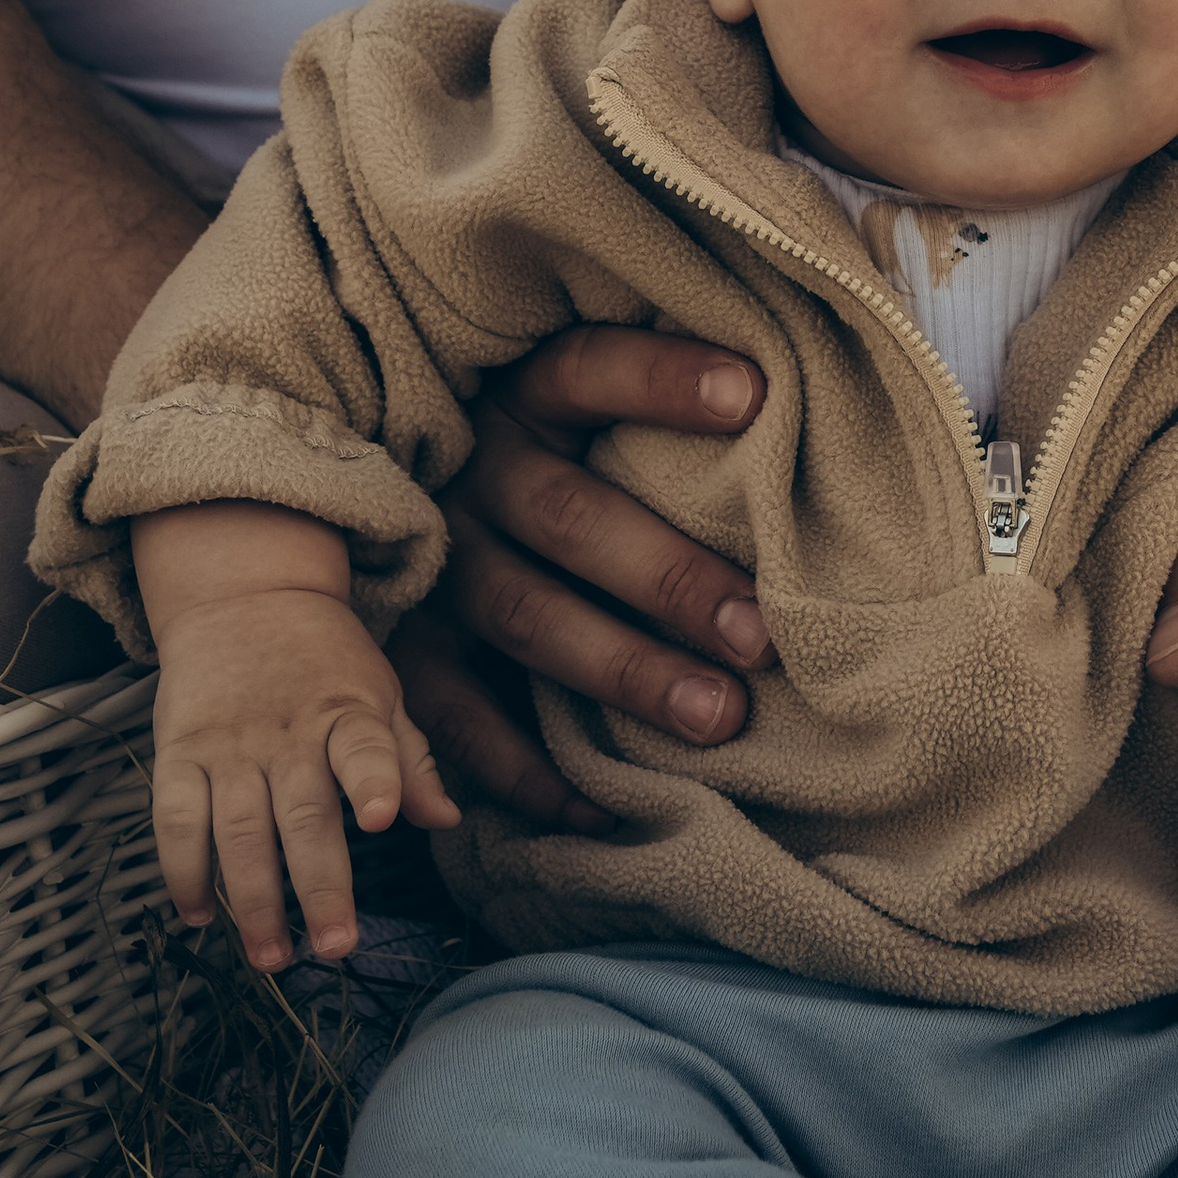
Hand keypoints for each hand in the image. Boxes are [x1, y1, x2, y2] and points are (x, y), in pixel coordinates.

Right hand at [140, 506, 461, 968]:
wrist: (243, 594)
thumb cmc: (325, 659)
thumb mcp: (380, 693)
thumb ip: (409, 759)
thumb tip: (446, 820)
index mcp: (347, 713)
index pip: (365, 746)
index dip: (377, 781)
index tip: (384, 818)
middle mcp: (287, 734)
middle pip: (302, 816)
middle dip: (319, 887)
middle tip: (334, 948)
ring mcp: (228, 746)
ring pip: (236, 832)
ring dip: (252, 901)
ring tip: (272, 958)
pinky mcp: (179, 753)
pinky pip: (175, 821)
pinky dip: (183, 873)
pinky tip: (200, 916)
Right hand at [387, 327, 769, 832]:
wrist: (381, 519)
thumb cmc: (565, 460)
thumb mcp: (585, 415)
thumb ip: (663, 416)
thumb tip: (796, 397)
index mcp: (519, 398)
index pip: (585, 371)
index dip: (660, 379)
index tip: (755, 395)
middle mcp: (471, 475)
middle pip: (570, 516)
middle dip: (670, 576)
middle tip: (760, 636)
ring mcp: (436, 565)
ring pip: (527, 616)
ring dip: (626, 670)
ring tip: (720, 718)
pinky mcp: (408, 649)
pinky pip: (457, 716)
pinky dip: (525, 769)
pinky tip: (602, 806)